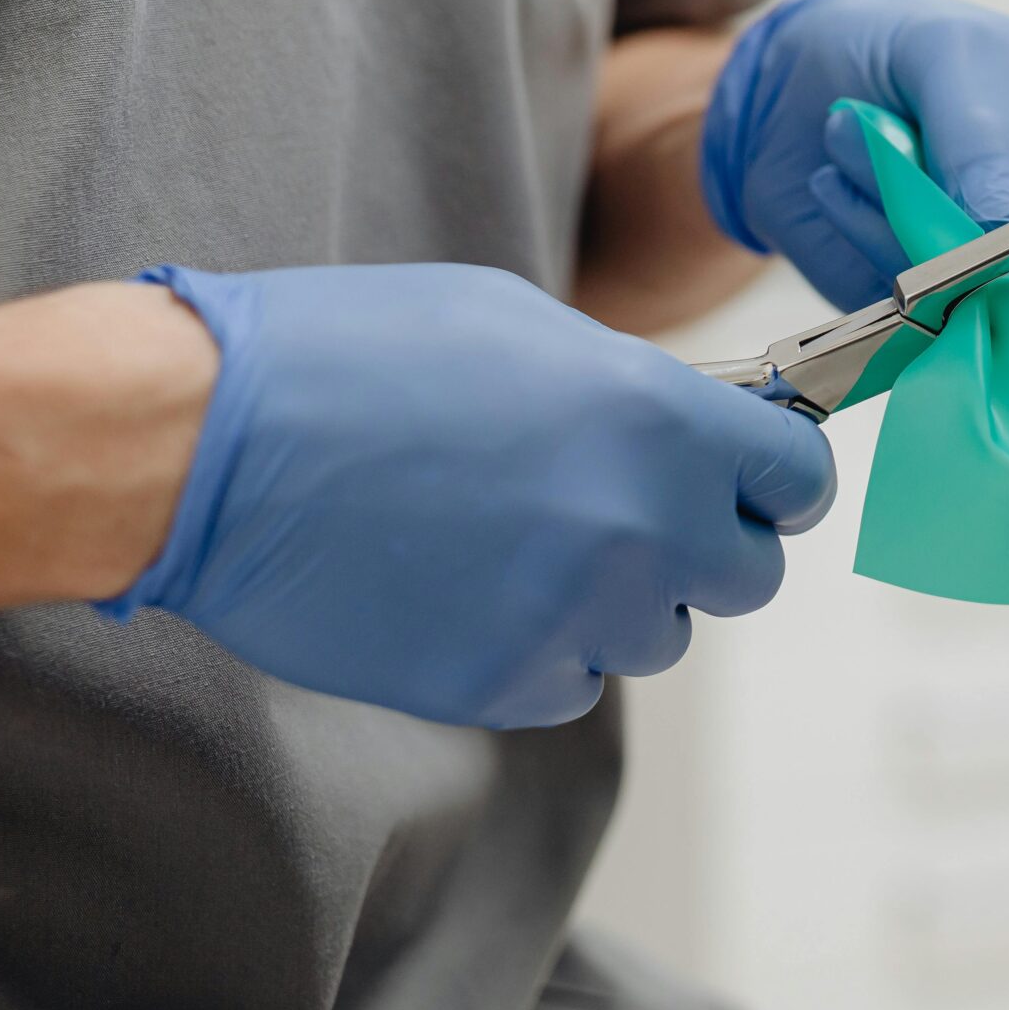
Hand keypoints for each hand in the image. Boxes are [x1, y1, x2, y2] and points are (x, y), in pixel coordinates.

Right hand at [102, 263, 836, 728]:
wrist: (209, 445)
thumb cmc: (353, 356)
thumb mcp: (525, 324)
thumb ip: (634, 388)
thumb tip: (691, 428)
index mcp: (660, 421)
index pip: (800, 478)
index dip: (780, 478)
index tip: (757, 478)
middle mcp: (642, 525)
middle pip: (748, 574)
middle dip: (704, 544)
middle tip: (629, 509)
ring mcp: (578, 615)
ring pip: (662, 633)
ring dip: (620, 597)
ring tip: (520, 538)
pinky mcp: (505, 684)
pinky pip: (575, 680)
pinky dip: (546, 648)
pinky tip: (474, 588)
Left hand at [700, 0, 1008, 309]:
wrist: (783, 82)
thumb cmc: (898, 44)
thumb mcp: (950, 56)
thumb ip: (978, 136)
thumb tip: (1004, 228)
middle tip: (971, 233)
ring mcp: (1007, 272)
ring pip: (986, 293)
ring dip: (899, 216)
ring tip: (857, 130)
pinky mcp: (934, 311)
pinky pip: (912, 308)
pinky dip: (863, 243)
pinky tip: (840, 181)